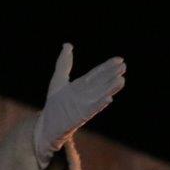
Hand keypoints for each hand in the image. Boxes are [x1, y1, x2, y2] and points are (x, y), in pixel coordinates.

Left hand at [33, 43, 125, 168]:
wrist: (46, 125)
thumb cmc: (54, 105)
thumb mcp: (59, 80)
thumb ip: (64, 63)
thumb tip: (67, 45)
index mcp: (82, 86)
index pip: (97, 74)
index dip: (107, 67)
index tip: (120, 60)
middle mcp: (86, 95)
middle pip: (101, 83)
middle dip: (111, 75)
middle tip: (123, 67)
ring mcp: (84, 106)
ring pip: (100, 95)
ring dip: (110, 88)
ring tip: (122, 80)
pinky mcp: (80, 116)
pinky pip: (92, 110)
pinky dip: (99, 104)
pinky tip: (109, 99)